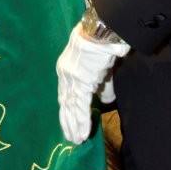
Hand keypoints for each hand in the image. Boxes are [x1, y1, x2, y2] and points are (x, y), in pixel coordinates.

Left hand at [56, 23, 129, 143]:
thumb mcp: (102, 67)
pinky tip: (82, 133)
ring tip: (76, 140)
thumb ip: (103, 84)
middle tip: (70, 138)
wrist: (103, 29)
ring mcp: (72, 79)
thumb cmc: (103, 44)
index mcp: (67, 69)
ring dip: (74, 126)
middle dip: (67, 122)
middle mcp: (65, 75)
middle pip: (65, 103)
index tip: (69, 123)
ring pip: (71, 108)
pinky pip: (81, 106)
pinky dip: (82, 121)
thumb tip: (106, 100)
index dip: (68, 110)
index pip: (66, 94)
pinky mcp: (81, 82)